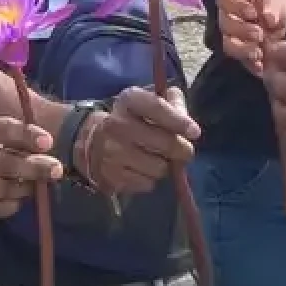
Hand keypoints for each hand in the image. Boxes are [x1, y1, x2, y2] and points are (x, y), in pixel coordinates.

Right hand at [0, 115, 62, 220]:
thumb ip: (11, 134)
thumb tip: (47, 148)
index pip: (3, 130)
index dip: (26, 135)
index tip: (48, 142)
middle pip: (7, 164)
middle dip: (35, 168)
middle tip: (56, 170)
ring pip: (6, 189)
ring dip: (27, 188)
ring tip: (36, 183)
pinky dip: (13, 205)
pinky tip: (17, 198)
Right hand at [83, 87, 199, 194]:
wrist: (90, 141)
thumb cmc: (131, 119)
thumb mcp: (148, 102)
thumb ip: (173, 105)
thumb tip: (189, 126)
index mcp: (127, 101)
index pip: (156, 108)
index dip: (179, 121)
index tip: (194, 132)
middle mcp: (115, 124)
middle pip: (165, 144)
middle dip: (181, 150)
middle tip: (183, 151)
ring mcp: (111, 152)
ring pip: (159, 168)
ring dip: (164, 166)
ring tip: (156, 158)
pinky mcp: (110, 176)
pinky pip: (147, 184)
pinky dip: (150, 179)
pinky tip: (141, 169)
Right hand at [216, 0, 285, 71]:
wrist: (279, 17)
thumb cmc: (273, 1)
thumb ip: (273, 6)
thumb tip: (269, 17)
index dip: (236, 7)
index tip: (253, 13)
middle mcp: (226, 15)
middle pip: (225, 24)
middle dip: (242, 31)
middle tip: (259, 34)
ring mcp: (230, 35)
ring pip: (228, 44)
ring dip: (242, 50)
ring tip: (258, 53)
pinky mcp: (239, 51)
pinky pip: (240, 59)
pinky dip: (250, 64)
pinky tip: (260, 66)